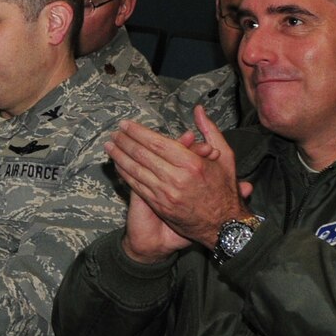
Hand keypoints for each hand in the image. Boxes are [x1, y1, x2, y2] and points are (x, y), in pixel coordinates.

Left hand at [105, 111, 246, 249]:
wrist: (223, 226)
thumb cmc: (224, 189)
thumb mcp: (226, 158)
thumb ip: (210, 131)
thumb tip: (198, 109)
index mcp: (192, 164)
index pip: (157, 143)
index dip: (138, 132)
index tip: (126, 124)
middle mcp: (177, 178)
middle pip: (142, 155)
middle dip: (125, 141)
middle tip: (114, 132)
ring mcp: (166, 193)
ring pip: (136, 170)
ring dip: (119, 156)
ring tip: (109, 145)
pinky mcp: (159, 205)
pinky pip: (136, 185)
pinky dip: (125, 173)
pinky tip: (117, 164)